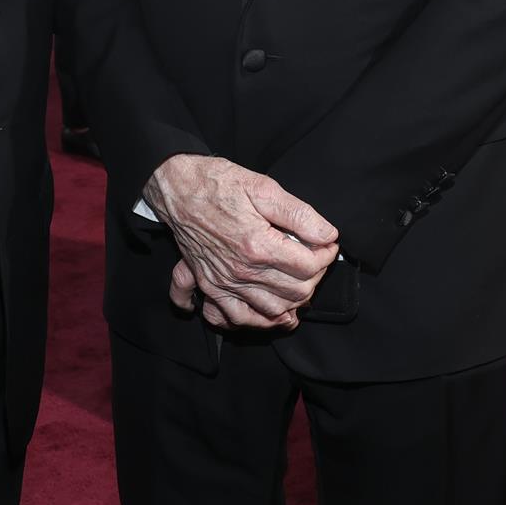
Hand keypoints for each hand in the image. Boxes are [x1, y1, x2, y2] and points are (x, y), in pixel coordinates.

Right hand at [143, 154, 338, 330]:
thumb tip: (328, 234)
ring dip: (291, 304)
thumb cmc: (218, 183)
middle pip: (294, 293)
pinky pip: (232, 319)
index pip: (309, 267)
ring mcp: (223, 283)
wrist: (177, 188)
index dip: (326, 256)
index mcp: (258, 245)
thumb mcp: (263, 187)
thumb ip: (299, 214)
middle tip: (314, 259)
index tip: (327, 244)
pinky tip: (266, 312)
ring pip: (270, 312)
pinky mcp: (208, 286)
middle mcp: (241, 271)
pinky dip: (253, 321)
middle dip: (314, 279)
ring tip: (299, 286)